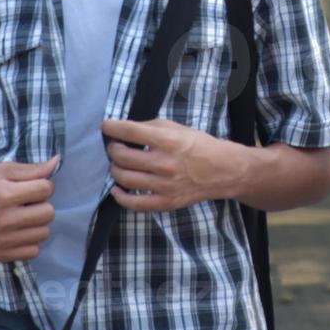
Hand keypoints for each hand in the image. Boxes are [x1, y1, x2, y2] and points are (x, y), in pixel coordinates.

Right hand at [0, 158, 58, 262]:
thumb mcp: (1, 170)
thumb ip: (31, 169)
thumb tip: (56, 162)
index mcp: (4, 195)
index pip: (46, 189)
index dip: (42, 184)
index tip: (31, 186)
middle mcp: (4, 220)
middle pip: (49, 213)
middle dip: (42, 204)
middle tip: (27, 202)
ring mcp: (3, 241)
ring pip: (44, 233)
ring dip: (37, 223)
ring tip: (22, 216)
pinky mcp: (1, 255)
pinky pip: (34, 251)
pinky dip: (29, 241)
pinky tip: (18, 231)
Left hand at [103, 118, 249, 212]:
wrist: (223, 171)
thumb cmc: (199, 145)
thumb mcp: (177, 128)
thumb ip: (150, 127)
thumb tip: (123, 130)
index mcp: (168, 140)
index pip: (130, 132)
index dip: (112, 127)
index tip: (106, 126)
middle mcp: (164, 163)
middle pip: (122, 156)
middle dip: (112, 149)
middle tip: (114, 146)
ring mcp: (164, 186)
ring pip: (124, 178)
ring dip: (115, 168)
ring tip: (119, 164)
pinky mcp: (164, 203)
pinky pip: (133, 203)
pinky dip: (119, 196)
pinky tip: (117, 188)